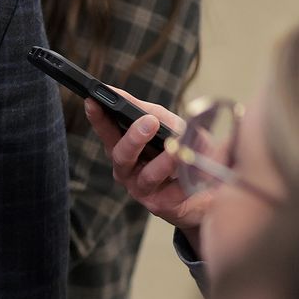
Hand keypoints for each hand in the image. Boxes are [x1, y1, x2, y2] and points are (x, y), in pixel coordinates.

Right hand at [83, 92, 210, 232]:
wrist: (205, 190)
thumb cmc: (181, 152)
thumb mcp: (167, 125)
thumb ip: (148, 111)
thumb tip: (120, 93)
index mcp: (124, 149)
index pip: (106, 131)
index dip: (97, 118)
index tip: (92, 100)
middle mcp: (127, 170)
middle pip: (121, 155)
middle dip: (134, 138)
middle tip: (149, 121)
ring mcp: (142, 189)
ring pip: (149, 175)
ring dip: (166, 160)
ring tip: (179, 148)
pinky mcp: (161, 205)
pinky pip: (175, 190)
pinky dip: (190, 176)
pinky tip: (201, 167)